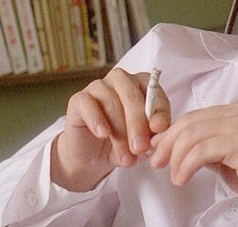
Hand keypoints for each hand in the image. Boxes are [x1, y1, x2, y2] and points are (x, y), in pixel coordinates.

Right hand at [51, 67, 170, 191]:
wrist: (94, 156)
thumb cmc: (124, 142)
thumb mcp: (143, 141)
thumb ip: (153, 133)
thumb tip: (157, 129)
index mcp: (141, 84)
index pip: (154, 91)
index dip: (158, 111)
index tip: (159, 130)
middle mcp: (120, 80)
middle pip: (131, 96)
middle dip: (138, 123)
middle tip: (140, 147)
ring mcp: (98, 87)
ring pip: (111, 103)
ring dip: (120, 132)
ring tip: (125, 156)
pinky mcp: (78, 100)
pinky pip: (88, 104)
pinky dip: (97, 120)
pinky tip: (103, 134)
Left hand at [148, 101, 237, 221]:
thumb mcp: (230, 157)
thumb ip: (208, 147)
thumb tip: (176, 146)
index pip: (196, 115)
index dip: (173, 132)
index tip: (160, 148)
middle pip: (191, 122)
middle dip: (169, 144)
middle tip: (158, 162)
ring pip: (193, 136)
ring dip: (177, 158)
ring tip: (176, 176)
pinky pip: (201, 151)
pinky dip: (186, 166)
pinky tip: (184, 178)